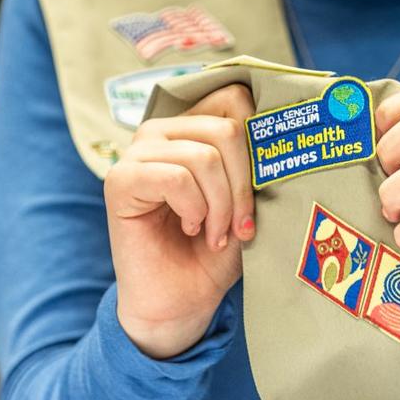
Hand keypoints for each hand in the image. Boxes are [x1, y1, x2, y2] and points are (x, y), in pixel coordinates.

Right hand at [104, 84, 254, 358]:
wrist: (182, 300)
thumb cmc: (217, 249)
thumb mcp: (248, 200)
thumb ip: (256, 161)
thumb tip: (278, 128)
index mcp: (194, 128)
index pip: (234, 98)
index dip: (257, 140)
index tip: (261, 185)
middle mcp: (163, 131)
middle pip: (226, 129)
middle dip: (243, 186)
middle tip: (240, 225)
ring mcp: (138, 152)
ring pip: (205, 156)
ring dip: (221, 206)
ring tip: (215, 232)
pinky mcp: (120, 179)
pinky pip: (175, 177)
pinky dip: (194, 209)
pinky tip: (189, 227)